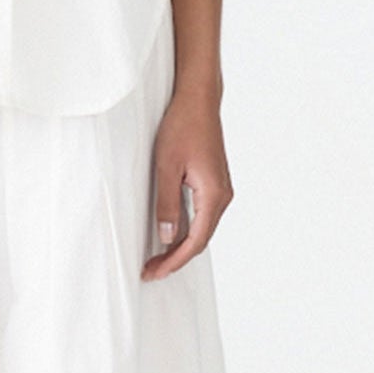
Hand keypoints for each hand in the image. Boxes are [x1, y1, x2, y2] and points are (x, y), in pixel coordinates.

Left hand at [141, 90, 231, 279]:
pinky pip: (202, 216)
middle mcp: (222, 195)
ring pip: (202, 228)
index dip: (174, 260)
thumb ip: (167, 204)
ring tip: (157, 258)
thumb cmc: (182, 127)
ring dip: (181, 245)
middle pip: (201, 239)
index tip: (154, 271)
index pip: (195, 241)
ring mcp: (220, 189)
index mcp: (213, 194)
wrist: (198, 100)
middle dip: (176, 258)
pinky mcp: (214, 183)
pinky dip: (187, 230)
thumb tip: (167, 237)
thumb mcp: (166, 166)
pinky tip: (170, 235)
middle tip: (151, 270)